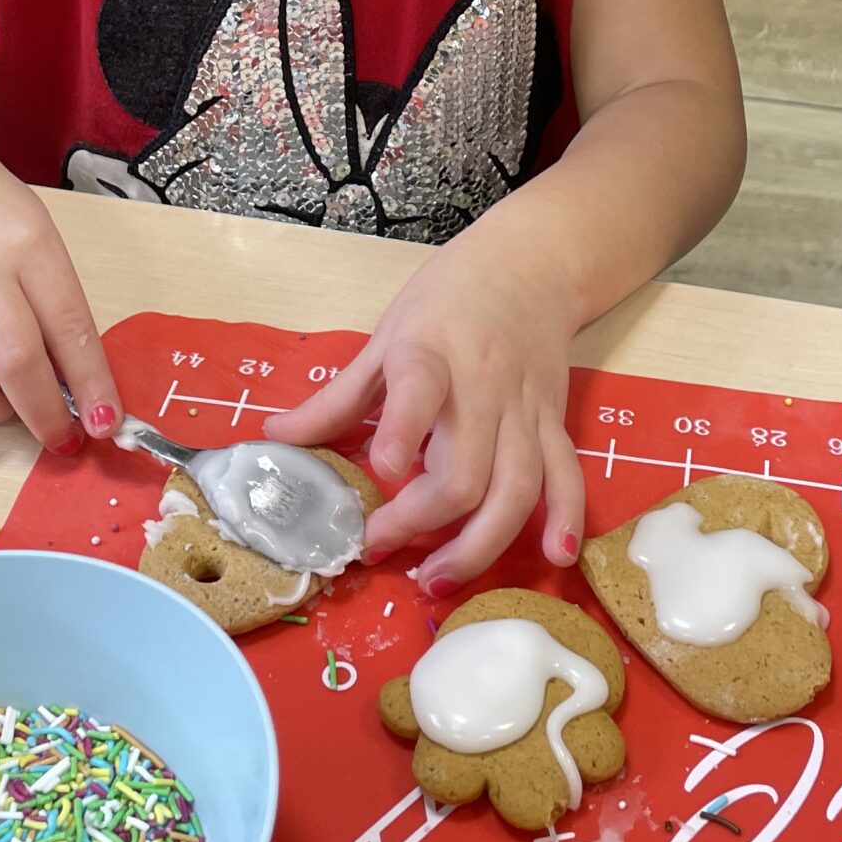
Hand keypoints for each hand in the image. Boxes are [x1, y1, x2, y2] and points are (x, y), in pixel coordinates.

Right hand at [0, 131, 122, 445]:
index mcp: (26, 244)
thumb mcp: (35, 231)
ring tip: (14, 410)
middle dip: (48, 415)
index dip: (92, 383)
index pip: (68, 326)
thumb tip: (77, 373)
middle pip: (17, 364)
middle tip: (65, 438)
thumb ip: (53, 296)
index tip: (107, 421)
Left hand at [265, 225, 585, 593]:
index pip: (418, 392)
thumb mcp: (385, 336)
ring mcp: (524, 409)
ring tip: (436, 577)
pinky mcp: (555, 421)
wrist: (531, 264)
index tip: (381, 471)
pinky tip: (555, 555)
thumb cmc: (449, 297)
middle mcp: (482, 386)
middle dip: (420, 521)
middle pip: (465, 471)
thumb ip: (336, 397)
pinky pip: (565, 474)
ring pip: (516, 489)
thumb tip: (276, 440)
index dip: (401, 431)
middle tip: (376, 546)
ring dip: (479, 544)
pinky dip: (565, 516)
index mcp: (431, 355)